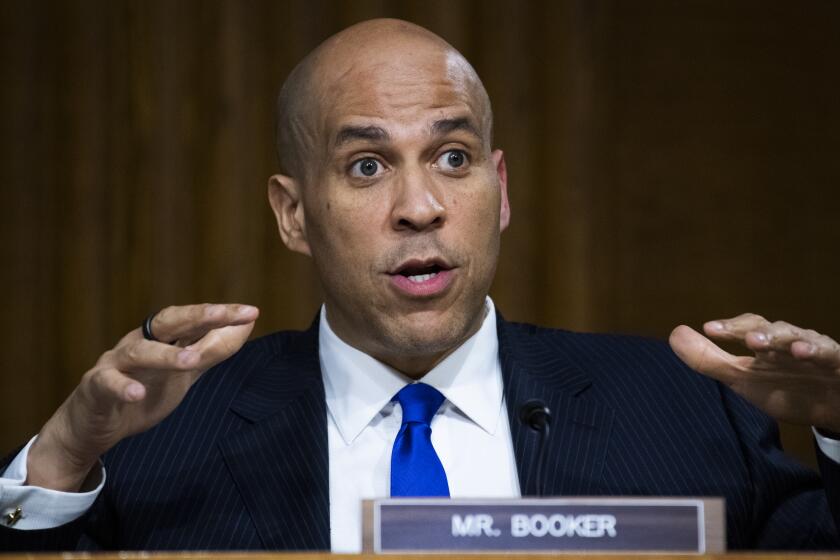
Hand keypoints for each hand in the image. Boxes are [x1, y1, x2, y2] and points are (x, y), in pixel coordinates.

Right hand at [26, 303, 258, 491]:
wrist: (96, 425)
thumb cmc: (144, 390)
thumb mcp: (185, 372)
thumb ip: (213, 350)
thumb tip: (247, 325)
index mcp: (161, 337)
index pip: (193, 319)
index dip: (220, 314)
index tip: (251, 312)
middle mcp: (139, 342)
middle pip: (167, 322)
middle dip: (197, 316)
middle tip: (223, 314)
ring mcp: (115, 363)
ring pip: (139, 352)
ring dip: (165, 355)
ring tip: (190, 360)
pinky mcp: (95, 387)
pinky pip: (108, 383)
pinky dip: (122, 387)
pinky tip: (137, 394)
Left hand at [669, 313, 839, 433]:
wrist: (832, 410)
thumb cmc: (785, 388)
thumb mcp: (743, 378)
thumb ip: (708, 359)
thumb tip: (674, 334)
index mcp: (768, 345)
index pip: (748, 328)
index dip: (730, 327)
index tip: (709, 329)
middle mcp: (791, 342)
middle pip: (775, 330)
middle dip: (759, 331)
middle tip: (744, 338)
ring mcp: (817, 353)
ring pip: (802, 339)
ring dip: (783, 338)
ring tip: (764, 342)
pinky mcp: (839, 364)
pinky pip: (831, 355)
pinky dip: (818, 352)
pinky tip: (803, 353)